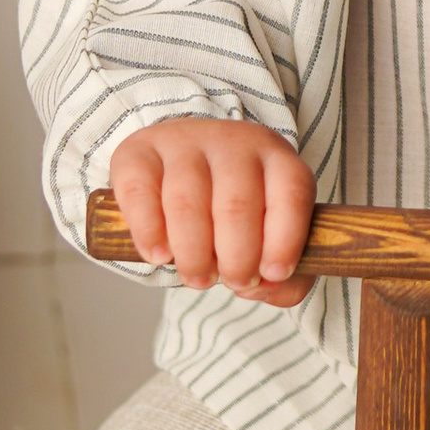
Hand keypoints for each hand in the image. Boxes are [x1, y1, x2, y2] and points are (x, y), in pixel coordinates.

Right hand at [106, 121, 314, 305]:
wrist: (180, 165)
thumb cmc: (232, 210)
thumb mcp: (270, 235)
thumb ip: (284, 277)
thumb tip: (259, 288)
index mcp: (275, 157)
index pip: (290, 192)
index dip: (284, 240)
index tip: (272, 274)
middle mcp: (231, 143)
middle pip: (236, 203)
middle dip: (237, 257)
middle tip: (232, 282)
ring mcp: (182, 142)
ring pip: (186, 201)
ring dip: (193, 253)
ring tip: (198, 277)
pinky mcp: (138, 152)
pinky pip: (140, 192)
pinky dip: (149, 232)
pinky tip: (159, 256)